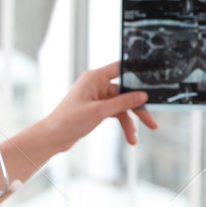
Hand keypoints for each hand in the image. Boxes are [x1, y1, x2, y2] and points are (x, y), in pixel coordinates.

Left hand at [44, 61, 158, 152]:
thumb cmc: (68, 120)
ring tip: (134, 137)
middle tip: (150, 121)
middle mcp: (97, 85)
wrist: (53, 137)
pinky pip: (116, 113)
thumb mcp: (99, 111)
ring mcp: (97, 97)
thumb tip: (142, 96)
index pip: (120, 68)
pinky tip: (129, 136)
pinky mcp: (97, 109)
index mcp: (94, 78)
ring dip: (129, 121)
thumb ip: (122, 103)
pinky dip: (122, 124)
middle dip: (137, 107)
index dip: (136, 73)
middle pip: (125, 92)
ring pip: (122, 106)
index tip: (152, 80)